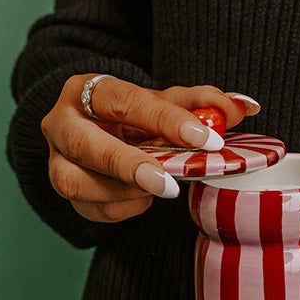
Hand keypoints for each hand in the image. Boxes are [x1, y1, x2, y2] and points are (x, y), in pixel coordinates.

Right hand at [41, 75, 259, 222]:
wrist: (100, 130)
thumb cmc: (135, 115)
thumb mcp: (166, 103)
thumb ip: (202, 102)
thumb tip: (245, 106)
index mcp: (86, 89)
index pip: (123, 100)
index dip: (166, 120)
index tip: (207, 140)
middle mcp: (60, 123)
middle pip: (85, 144)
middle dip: (129, 165)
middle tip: (170, 185)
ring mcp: (54, 160)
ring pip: (76, 182)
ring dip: (124, 191)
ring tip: (159, 187)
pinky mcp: (62, 192)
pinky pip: (89, 210)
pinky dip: (123, 208)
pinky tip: (143, 197)